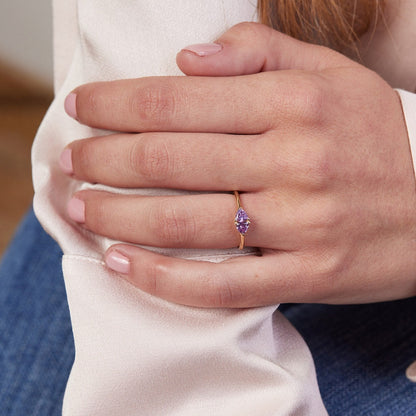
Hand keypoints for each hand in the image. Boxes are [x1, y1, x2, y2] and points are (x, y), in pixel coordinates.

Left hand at [61, 23, 415, 307]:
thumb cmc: (376, 141)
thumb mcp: (333, 77)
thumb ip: (261, 52)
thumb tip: (188, 58)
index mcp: (296, 104)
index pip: (179, 99)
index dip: (117, 103)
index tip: (82, 107)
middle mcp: (294, 161)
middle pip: (169, 159)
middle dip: (103, 158)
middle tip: (70, 161)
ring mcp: (299, 225)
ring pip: (182, 222)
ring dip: (116, 215)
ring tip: (80, 208)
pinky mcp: (304, 276)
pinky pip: (218, 285)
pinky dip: (161, 277)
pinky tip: (120, 263)